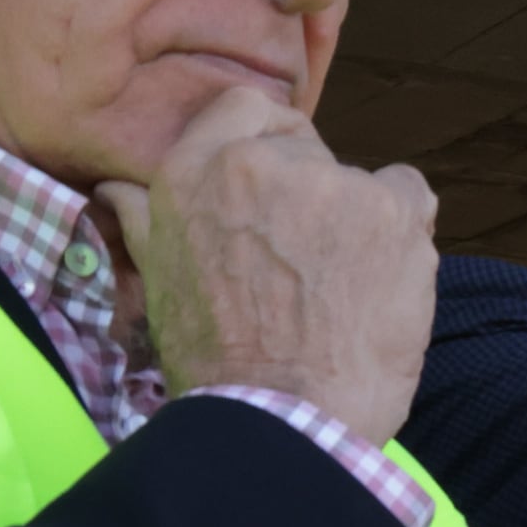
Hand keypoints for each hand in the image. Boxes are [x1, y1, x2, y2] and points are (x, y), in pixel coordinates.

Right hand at [93, 83, 440, 444]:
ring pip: (360, 181)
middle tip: (307, 264)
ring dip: (357, 223)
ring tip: (342, 289)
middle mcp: (261, 162)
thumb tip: (114, 188)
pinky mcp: (393, 209)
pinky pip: (411, 196)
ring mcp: (333, 182)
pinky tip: (383, 281)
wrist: (281, 418)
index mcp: (193, 171)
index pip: (246, 108)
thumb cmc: (214, 361)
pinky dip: (405, 233)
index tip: (278, 187)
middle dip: (311, 198)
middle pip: (308, 151)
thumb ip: (145, 219)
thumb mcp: (157, 282)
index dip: (270, 144)